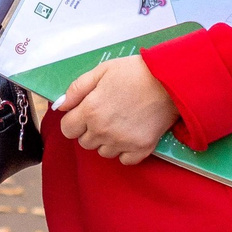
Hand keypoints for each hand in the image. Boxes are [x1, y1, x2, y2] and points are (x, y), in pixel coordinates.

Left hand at [53, 56, 180, 164]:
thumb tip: (60, 106)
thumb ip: (77, 89)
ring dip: (107, 141)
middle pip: (84, 143)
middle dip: (90, 130)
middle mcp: (103, 130)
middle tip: (106, 114)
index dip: (74, 121)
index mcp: (90, 111)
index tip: (84, 114)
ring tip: (121, 123)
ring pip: (103, 152)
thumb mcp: (101, 71)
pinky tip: (132, 134)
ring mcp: (122, 142)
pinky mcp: (141, 149)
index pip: (67, 129)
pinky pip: (124, 160)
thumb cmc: (135, 71)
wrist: (171, 80)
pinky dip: (125, 151)